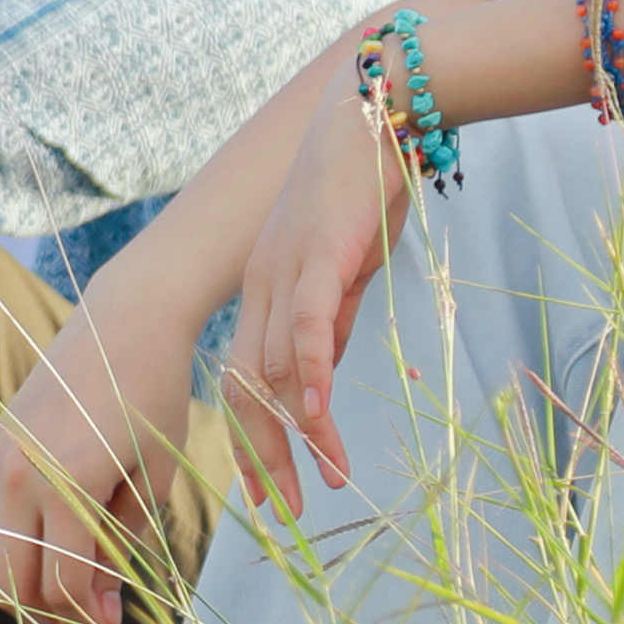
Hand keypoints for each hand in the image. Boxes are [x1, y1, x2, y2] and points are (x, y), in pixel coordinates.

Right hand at [0, 298, 205, 623]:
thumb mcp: (151, 483)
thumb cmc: (153, 400)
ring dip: (21, 593)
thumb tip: (99, 612)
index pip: (65, 586)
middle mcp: (16, 478)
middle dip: (56, 619)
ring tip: (63, 597)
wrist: (122, 325)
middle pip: (19, 585)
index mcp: (67, 485)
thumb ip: (119, 551)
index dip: (89, 623)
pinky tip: (29, 561)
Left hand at [222, 75, 415, 503]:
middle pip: (247, 388)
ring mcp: (285, 271)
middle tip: (282, 513)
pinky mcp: (319, 255)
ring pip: (278, 368)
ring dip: (301, 431)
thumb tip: (325, 374)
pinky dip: (312, 374)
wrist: (377, 110)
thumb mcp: (346, 267)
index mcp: (265, 291)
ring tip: (325, 480)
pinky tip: (320, 417)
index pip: (246, 381)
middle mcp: (262, 286)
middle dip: (262, 456)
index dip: (252, 441)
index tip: (266, 493)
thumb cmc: (366, 186)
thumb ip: (333, 317)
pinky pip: (308, 325)